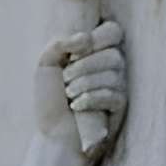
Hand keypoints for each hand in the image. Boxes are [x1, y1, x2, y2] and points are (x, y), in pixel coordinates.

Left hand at [34, 21, 126, 157]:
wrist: (53, 134)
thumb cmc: (50, 99)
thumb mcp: (45, 65)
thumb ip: (59, 43)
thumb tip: (86, 38)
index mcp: (95, 51)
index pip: (112, 31)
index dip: (98, 38)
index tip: (77, 51)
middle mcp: (111, 66)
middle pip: (114, 54)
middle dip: (84, 67)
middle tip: (66, 79)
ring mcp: (118, 86)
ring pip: (113, 74)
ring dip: (84, 85)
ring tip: (70, 96)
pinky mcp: (120, 106)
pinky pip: (113, 95)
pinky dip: (91, 100)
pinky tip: (77, 107)